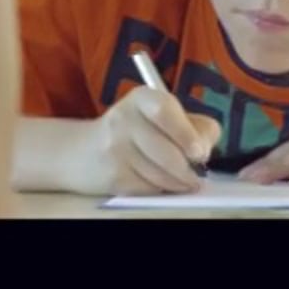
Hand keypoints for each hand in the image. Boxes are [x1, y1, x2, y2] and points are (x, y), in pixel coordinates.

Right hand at [81, 87, 221, 195]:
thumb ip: (192, 125)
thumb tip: (204, 149)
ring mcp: (115, 148)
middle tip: (196, 175)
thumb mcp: (162, 117)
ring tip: (182, 181)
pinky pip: (148, 188)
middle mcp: (124, 118)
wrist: (83, 152)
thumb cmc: (136, 132)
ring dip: (177, 183)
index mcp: (142, 97)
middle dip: (187, 168)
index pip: (164, 110)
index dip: (186, 134)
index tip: (200, 152)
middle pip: (166, 150)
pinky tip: (160, 183)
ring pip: (160, 174)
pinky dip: (160, 190)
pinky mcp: (112, 175)